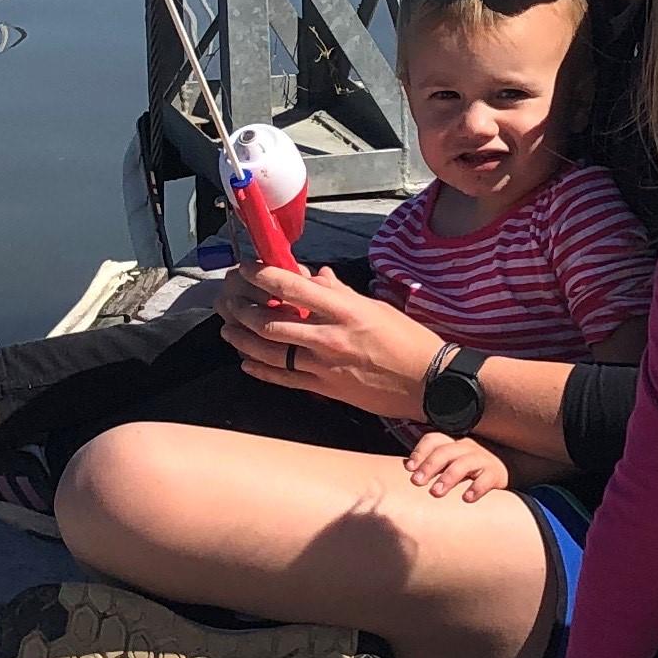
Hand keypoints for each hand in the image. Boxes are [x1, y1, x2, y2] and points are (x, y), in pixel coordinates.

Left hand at [220, 260, 432, 417]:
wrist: (429, 382)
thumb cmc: (407, 340)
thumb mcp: (375, 307)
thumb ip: (340, 291)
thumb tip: (313, 275)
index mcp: (345, 310)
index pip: (292, 287)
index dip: (262, 275)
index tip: (247, 268)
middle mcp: (330, 337)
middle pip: (271, 322)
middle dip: (243, 310)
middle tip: (230, 301)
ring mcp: (325, 366)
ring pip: (270, 353)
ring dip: (243, 340)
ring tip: (228, 329)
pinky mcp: (326, 389)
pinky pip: (284, 379)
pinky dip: (261, 371)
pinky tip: (246, 363)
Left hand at [406, 429, 509, 500]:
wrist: (500, 480)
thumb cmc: (467, 477)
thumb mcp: (449, 469)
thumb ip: (431, 471)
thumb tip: (401, 476)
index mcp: (452, 446)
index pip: (434, 440)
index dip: (420, 451)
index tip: (409, 469)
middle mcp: (466, 448)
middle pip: (446, 451)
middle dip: (429, 466)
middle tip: (417, 482)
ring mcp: (482, 459)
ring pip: (464, 463)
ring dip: (448, 477)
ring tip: (436, 492)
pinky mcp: (496, 473)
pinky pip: (486, 478)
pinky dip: (476, 487)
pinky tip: (467, 498)